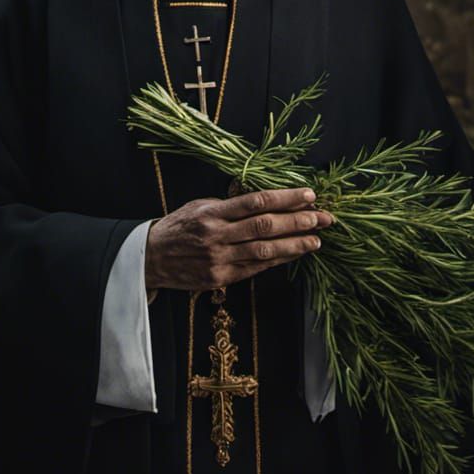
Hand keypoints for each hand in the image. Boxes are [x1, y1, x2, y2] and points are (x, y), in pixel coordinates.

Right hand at [145, 187, 331, 291]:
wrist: (151, 258)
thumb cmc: (179, 226)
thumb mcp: (200, 206)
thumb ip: (230, 205)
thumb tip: (268, 202)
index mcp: (212, 212)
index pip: (256, 202)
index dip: (285, 198)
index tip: (308, 195)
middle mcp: (217, 236)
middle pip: (265, 226)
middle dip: (298, 221)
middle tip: (323, 217)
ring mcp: (219, 260)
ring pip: (264, 251)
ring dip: (294, 245)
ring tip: (317, 239)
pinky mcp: (221, 278)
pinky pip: (256, 268)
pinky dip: (278, 259)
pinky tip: (295, 253)